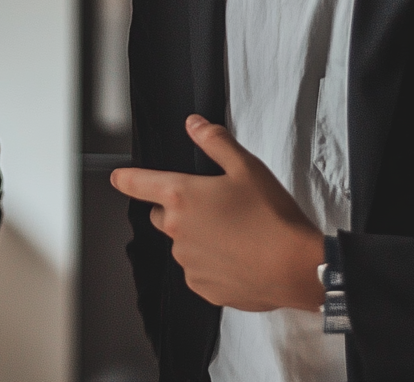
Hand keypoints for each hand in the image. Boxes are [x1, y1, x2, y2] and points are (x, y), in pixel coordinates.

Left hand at [111, 115, 323, 311]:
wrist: (296, 267)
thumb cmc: (271, 215)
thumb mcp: (245, 166)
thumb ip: (214, 141)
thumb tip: (194, 125)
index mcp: (181, 196)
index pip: (137, 184)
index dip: (126, 179)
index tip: (118, 178)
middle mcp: (177, 231)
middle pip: (162, 214)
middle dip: (178, 208)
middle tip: (211, 204)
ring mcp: (188, 263)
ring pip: (181, 244)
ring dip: (196, 236)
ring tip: (231, 232)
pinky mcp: (203, 288)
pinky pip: (197, 270)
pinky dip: (210, 263)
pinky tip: (236, 256)